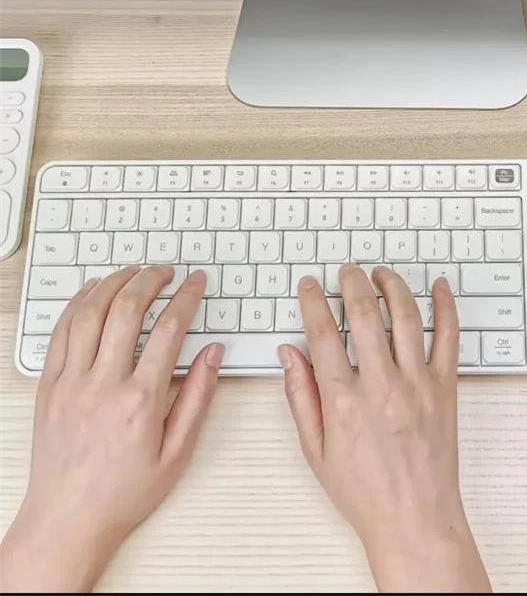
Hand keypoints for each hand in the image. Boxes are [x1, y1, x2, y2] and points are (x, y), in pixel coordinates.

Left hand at [0, 265, 223, 592]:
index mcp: (141, 400)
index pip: (169, 329)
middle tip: (166, 270)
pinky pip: (60, 332)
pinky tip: (92, 291)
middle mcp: (103, 384)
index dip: (187, 297)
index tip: (196, 282)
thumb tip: (213, 353)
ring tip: (132, 270)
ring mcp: (70, 383)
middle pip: (127, 309)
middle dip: (151, 279)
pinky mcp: (48, 387)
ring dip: (113, 283)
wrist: (68, 520)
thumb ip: (198, 397)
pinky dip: (77, 303)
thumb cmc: (124, 491)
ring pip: (89, 313)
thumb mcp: (178, 452)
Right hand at [279, 264, 490, 592]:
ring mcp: (418, 384)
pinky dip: (447, 307)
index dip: (313, 301)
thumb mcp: (315, 450)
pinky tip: (441, 287)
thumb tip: (289, 352)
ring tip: (381, 273)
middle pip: (364, 315)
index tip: (310, 285)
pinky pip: (449, 337)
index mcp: (344, 402)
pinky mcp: (445, 388)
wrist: (414, 520)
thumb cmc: (363, 491)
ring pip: (406, 317)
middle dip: (352, 283)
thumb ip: (300, 396)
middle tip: (346, 271)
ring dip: (392, 286)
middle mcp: (382, 387)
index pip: (321, 334)